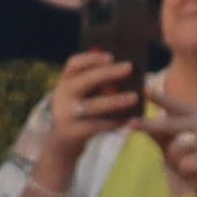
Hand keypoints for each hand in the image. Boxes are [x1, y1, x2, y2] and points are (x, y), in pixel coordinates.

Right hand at [25, 51, 140, 184]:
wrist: (63, 141)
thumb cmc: (82, 110)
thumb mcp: (83, 94)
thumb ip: (98, 82)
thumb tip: (126, 69)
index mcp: (65, 82)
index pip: (73, 64)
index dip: (91, 58)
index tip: (110, 56)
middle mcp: (61, 96)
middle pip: (84, 81)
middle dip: (107, 73)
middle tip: (129, 67)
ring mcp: (64, 114)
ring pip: (92, 106)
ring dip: (115, 101)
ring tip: (135, 97)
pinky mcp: (72, 132)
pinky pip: (96, 126)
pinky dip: (114, 122)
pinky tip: (129, 119)